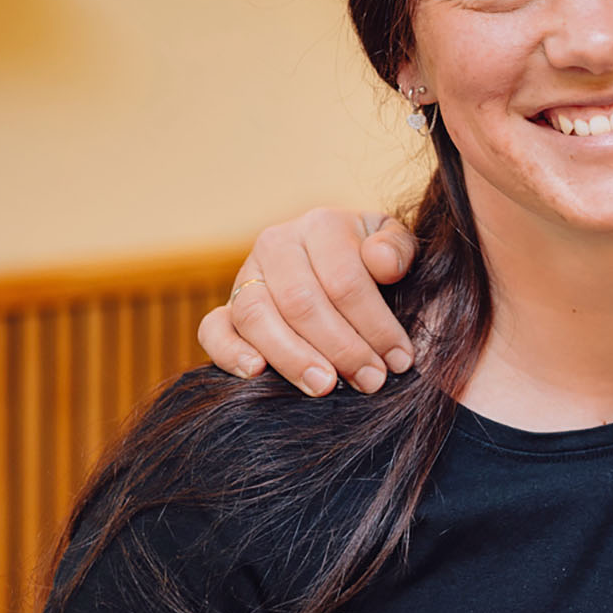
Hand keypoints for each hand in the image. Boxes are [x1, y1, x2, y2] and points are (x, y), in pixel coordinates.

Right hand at [197, 209, 416, 394]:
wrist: (344, 268)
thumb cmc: (376, 264)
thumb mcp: (397, 247)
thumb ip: (398, 250)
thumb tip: (383, 264)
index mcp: (322, 225)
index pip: (345, 280)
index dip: (375, 324)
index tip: (399, 360)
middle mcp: (277, 244)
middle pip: (302, 302)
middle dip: (341, 348)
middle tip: (371, 381)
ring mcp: (246, 276)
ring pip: (257, 316)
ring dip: (292, 357)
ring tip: (325, 387)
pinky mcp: (225, 308)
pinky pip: (213, 329)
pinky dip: (229, 352)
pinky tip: (256, 374)